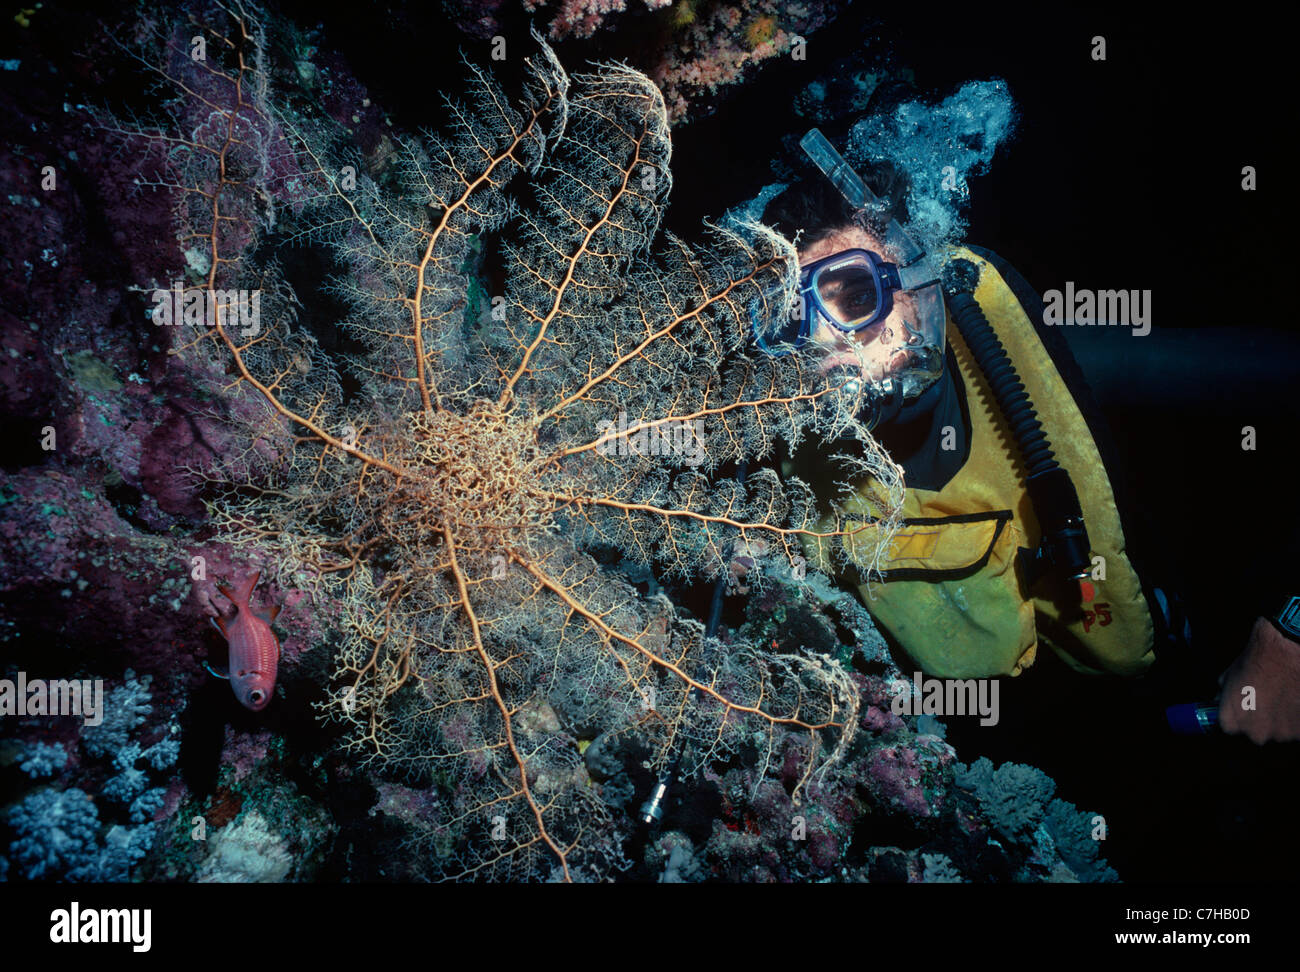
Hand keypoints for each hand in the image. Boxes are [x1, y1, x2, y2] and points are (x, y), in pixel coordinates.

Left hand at [1217, 617, 1299, 742]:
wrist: (1287, 651)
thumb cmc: (1258, 660)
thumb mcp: (1229, 675)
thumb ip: (1224, 695)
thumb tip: (1220, 700)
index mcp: (1231, 723)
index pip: (1231, 729)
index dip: (1240, 716)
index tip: (1247, 707)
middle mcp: (1255, 734)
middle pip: (1258, 734)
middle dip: (1263, 720)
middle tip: (1270, 699)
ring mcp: (1281, 735)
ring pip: (1282, 732)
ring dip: (1284, 720)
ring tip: (1286, 696)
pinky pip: (1299, 728)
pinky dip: (1298, 717)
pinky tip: (1296, 699)